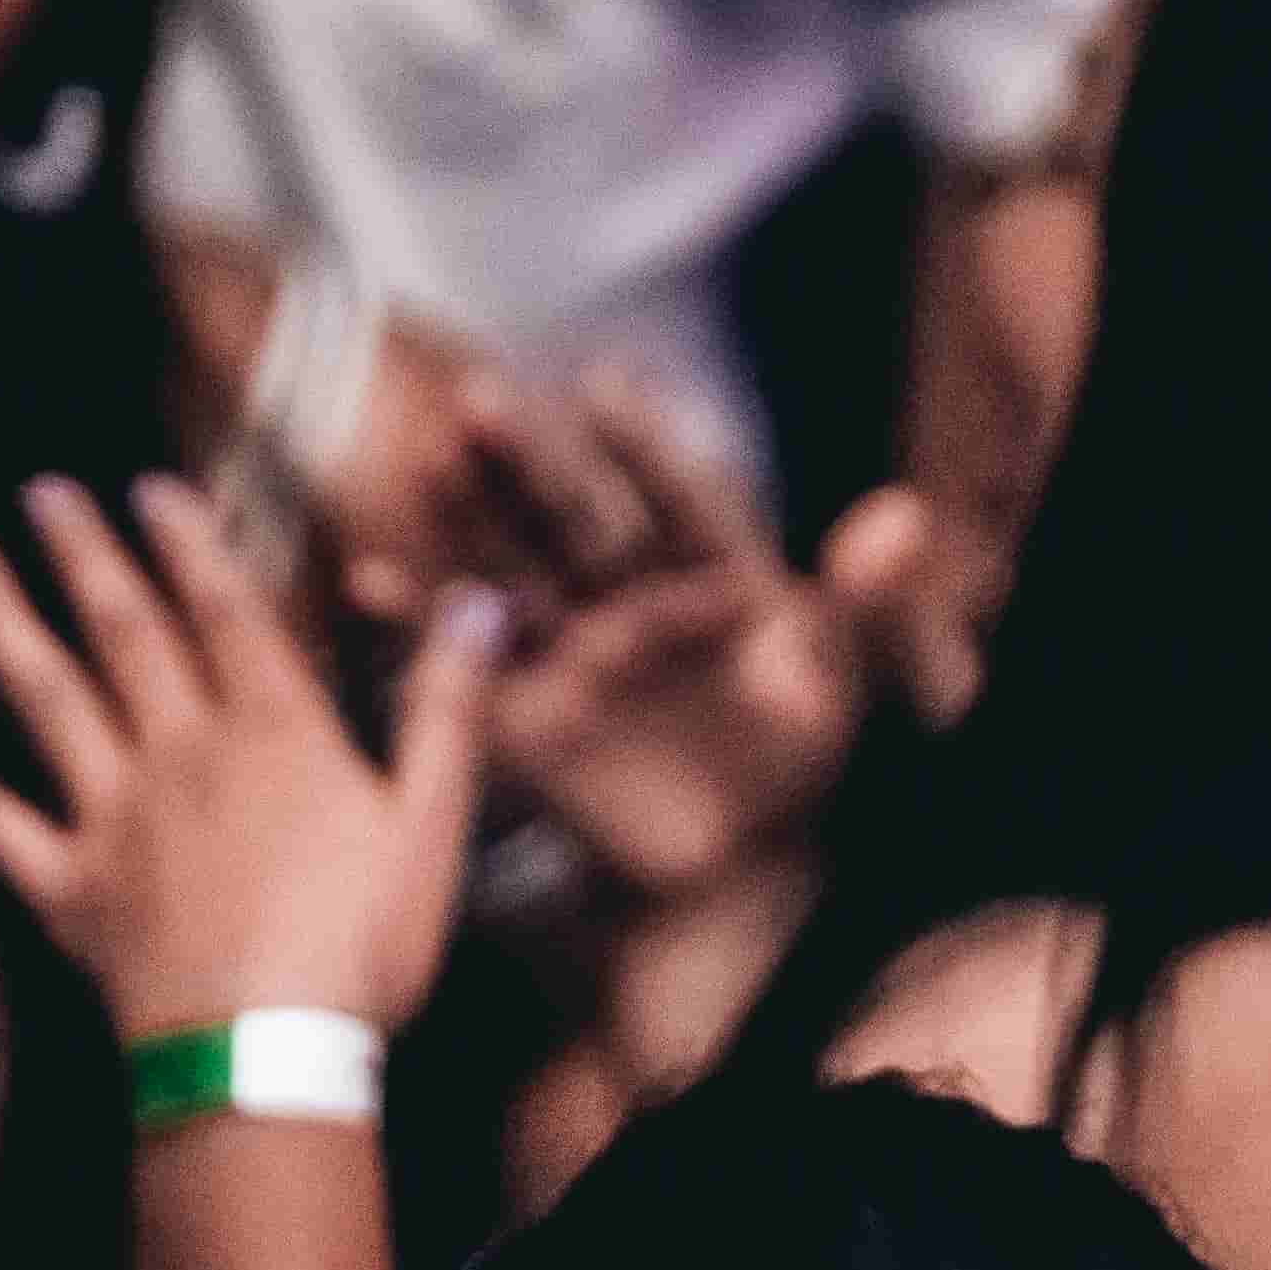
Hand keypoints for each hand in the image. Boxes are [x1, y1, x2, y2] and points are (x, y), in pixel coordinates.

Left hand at [0, 472, 501, 1043]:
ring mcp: (113, 814)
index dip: (188, 540)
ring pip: (46, 695)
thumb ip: (447, 711)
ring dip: (0, 618)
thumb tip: (481, 607)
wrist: (265, 1056)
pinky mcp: (68, 886)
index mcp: (273, 732)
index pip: (225, 609)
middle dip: (85, 554)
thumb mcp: (432, 827)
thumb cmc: (361, 950)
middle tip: (43, 490)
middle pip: (125, 631)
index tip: (150, 485)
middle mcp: (180, 751)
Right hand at [449, 378, 952, 900]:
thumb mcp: (881, 693)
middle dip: (530, 463)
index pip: (679, 500)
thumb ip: (885, 607)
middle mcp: (637, 598)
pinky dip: (417, 625)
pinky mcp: (529, 722)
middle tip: (479, 398)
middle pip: (577, 520)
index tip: (603, 386)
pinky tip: (370, 579)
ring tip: (423, 462)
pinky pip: (469, 668)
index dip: (642, 449)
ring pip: (515, 573)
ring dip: (466, 519)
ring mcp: (577, 656)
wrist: (764, 883)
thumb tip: (900, 518)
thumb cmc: (828, 779)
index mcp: (723, 575)